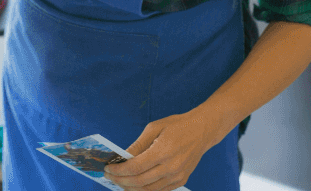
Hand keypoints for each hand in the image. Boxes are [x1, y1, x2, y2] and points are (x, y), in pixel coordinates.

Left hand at [103, 111, 218, 190]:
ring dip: (131, 188)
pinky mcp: (181, 181)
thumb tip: (123, 157)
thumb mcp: (154, 127)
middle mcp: (171, 167)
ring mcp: (177, 177)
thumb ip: (138, 144)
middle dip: (121, 181)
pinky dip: (145, 190)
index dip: (119, 171)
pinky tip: (135, 184)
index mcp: (163, 151)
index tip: (108, 169)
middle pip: (139, 182)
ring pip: (148, 190)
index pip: (135, 167)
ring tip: (120, 182)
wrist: (202, 130)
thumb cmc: (178, 125)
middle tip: (110, 177)